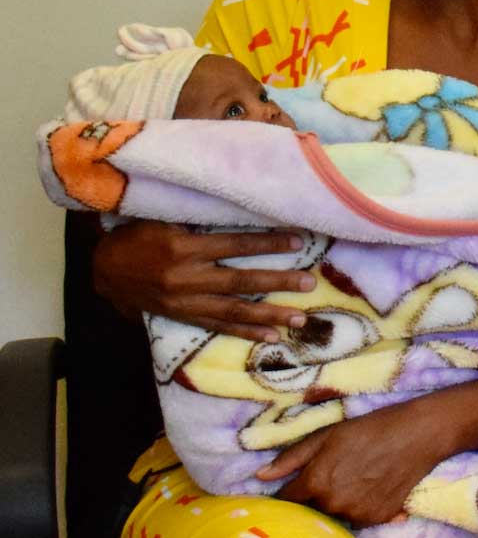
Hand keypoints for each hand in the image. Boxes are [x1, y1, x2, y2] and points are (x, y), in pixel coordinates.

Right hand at [93, 219, 315, 341]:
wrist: (104, 268)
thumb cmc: (139, 234)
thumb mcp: (165, 217)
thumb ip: (200, 216)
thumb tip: (244, 203)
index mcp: (183, 247)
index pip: (234, 244)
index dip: (267, 242)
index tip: (298, 241)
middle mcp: (185, 278)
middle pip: (240, 281)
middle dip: (277, 283)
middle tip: (309, 284)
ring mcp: (184, 302)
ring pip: (234, 311)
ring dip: (269, 315)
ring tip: (299, 319)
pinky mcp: (183, 317)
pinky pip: (219, 326)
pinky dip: (246, 333)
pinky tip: (272, 337)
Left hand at [260, 398, 451, 526]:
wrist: (417, 434)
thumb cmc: (371, 427)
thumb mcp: (328, 434)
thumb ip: (292, 457)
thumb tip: (261, 476)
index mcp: (316, 481)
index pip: (287, 500)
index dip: (286, 493)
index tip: (290, 486)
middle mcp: (333, 504)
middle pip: (310, 509)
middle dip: (313, 496)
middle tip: (330, 474)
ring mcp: (356, 515)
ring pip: (333, 515)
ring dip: (335, 503)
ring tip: (352, 477)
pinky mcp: (376, 520)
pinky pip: (356, 519)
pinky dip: (357, 507)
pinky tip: (367, 486)